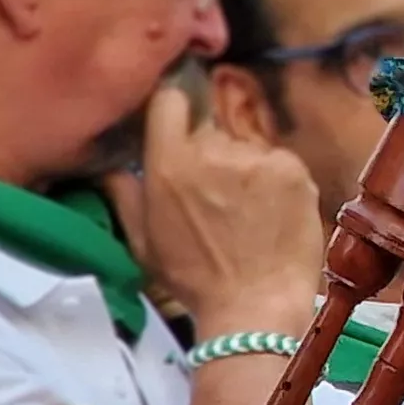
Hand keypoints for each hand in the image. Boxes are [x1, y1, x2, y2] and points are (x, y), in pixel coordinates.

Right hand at [105, 86, 322, 336]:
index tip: (179, 116)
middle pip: (212, 129)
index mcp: (169, 163)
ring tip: (248, 210)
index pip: (170, 100)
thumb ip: (123, 193)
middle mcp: (213, 151)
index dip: (175, 105)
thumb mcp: (142, 241)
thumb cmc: (192, 278)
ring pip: (248, 148)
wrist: (254, 304)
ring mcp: (258, 158)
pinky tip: (274, 213)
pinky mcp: (295, 168)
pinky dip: (278, 180)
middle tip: (217, 191)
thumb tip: (108, 163)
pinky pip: (280, 163)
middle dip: (211, 151)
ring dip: (246, 169)